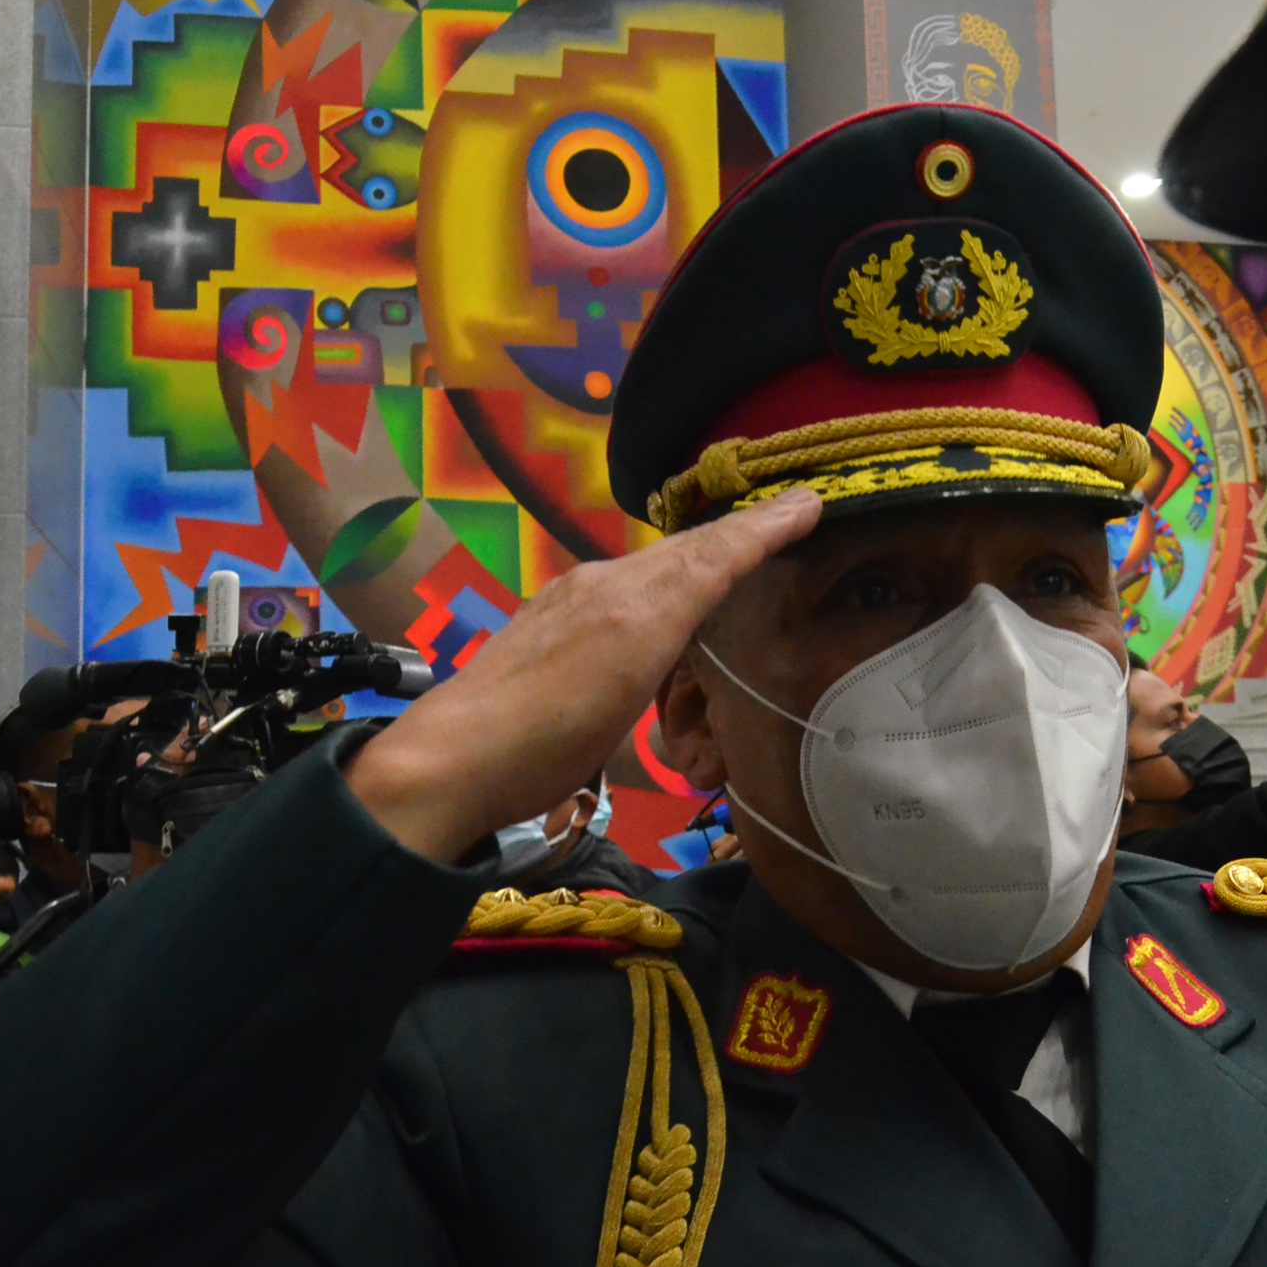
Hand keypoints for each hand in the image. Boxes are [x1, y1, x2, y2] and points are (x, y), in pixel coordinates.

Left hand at [347, 492, 823, 862]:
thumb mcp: (633, 660)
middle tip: (787, 524)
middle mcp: (601, 587)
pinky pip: (623, 596)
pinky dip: (661, 592)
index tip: (812, 501)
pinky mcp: (548, 638)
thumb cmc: (551, 728)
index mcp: (629, 592)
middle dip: (736, 537)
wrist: (454, 764)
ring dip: (699, 564)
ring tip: (738, 567)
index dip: (763, 527)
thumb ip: (688, 590)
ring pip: (652, 574)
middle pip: (682, 554)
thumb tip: (732, 544)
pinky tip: (662, 617)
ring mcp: (570, 610)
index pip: (711, 548)